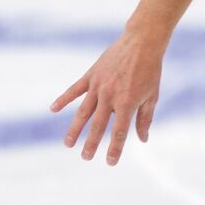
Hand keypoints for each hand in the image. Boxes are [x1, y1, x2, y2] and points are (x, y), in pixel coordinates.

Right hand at [49, 30, 165, 165]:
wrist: (142, 43)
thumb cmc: (150, 71)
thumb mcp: (152, 96)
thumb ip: (145, 119)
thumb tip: (143, 140)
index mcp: (127, 103)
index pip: (119, 132)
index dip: (115, 148)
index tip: (110, 162)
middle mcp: (110, 96)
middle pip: (98, 125)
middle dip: (91, 143)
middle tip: (86, 157)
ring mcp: (98, 85)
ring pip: (83, 112)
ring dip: (75, 129)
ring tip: (68, 144)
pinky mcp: (91, 75)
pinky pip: (74, 90)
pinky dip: (63, 99)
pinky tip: (53, 109)